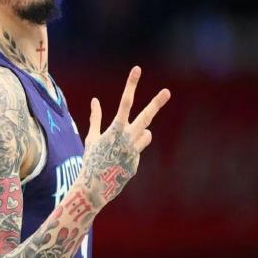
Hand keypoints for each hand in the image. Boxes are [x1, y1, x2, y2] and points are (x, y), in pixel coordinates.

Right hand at [78, 66, 170, 208]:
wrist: (95, 187)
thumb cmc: (90, 160)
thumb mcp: (92, 138)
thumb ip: (96, 118)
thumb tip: (95, 100)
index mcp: (115, 129)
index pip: (125, 102)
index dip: (131, 85)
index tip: (137, 70)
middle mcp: (128, 138)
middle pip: (145, 117)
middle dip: (156, 103)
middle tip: (167, 91)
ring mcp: (135, 151)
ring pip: (145, 133)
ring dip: (138, 133)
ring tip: (120, 146)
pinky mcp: (137, 162)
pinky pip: (137, 149)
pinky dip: (129, 151)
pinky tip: (118, 162)